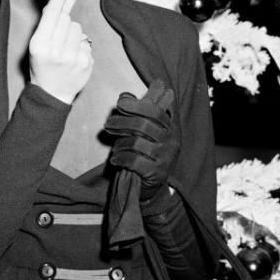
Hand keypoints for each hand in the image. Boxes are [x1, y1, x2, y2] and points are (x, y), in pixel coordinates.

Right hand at [28, 0, 92, 103]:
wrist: (52, 93)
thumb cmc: (42, 66)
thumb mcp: (35, 46)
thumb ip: (45, 26)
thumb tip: (56, 3)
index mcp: (40, 44)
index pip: (52, 14)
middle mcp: (56, 50)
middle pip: (66, 19)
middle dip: (63, 23)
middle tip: (58, 37)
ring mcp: (72, 57)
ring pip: (78, 28)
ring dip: (73, 34)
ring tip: (65, 47)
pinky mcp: (86, 62)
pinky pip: (86, 41)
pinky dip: (80, 46)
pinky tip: (73, 56)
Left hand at [105, 80, 177, 200]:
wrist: (155, 184)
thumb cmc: (149, 152)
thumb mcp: (149, 131)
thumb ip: (139, 113)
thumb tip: (124, 96)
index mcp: (171, 128)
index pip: (155, 112)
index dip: (136, 106)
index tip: (120, 104)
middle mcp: (171, 141)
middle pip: (143, 126)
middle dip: (121, 123)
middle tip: (107, 125)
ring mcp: (166, 157)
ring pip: (136, 143)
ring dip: (120, 144)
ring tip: (115, 147)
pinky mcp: (156, 172)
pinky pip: (133, 161)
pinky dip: (121, 158)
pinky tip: (116, 159)